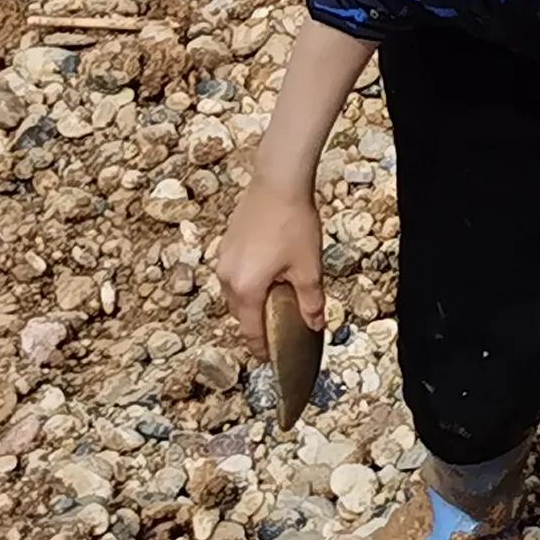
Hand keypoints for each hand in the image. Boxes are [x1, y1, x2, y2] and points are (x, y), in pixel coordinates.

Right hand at [213, 179, 324, 345]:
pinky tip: (269, 268)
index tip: (268, 357)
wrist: (278, 181)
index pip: (250, 330)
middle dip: (257, 321)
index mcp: (246, 289)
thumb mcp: (308, 267)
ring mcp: (224, 257)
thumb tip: (314, 323)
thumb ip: (310, 301)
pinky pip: (235, 271)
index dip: (261, 347)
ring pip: (236, 291)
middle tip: (278, 325)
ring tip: (276, 296)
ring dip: (252, 299)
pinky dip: (248, 279)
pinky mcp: (227, 241)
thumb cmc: (293, 223)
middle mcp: (228, 276)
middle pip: (241, 312)